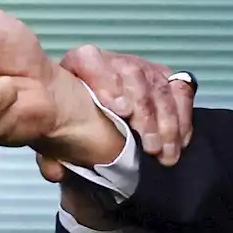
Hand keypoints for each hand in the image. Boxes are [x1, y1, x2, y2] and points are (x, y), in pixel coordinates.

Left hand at [35, 45, 195, 180]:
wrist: (83, 117)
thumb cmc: (66, 123)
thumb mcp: (52, 134)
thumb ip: (49, 152)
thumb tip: (55, 171)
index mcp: (76, 65)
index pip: (89, 61)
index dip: (107, 82)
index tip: (120, 111)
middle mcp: (110, 60)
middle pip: (133, 74)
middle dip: (145, 113)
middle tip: (149, 145)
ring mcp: (140, 67)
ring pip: (159, 87)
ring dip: (167, 123)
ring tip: (164, 152)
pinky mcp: (163, 77)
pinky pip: (180, 92)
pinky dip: (183, 118)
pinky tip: (179, 143)